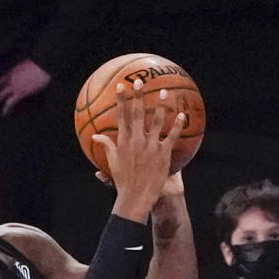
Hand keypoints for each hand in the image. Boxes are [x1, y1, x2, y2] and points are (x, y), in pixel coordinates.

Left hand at [0, 58, 51, 116]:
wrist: (43, 64)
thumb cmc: (40, 64)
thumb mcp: (29, 66)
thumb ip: (24, 71)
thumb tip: (25, 75)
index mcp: (11, 71)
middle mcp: (10, 79)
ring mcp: (14, 85)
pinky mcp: (20, 92)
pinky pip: (10, 102)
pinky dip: (6, 108)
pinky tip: (4, 114)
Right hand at [95, 83, 185, 222]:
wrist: (136, 197)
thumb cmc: (123, 181)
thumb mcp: (112, 162)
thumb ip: (106, 146)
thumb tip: (95, 137)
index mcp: (123, 141)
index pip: (121, 116)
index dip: (121, 100)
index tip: (122, 86)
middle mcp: (136, 140)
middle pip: (137, 113)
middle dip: (138, 96)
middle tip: (140, 81)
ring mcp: (151, 146)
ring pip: (157, 121)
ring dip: (161, 105)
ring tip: (165, 91)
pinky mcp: (163, 154)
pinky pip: (172, 136)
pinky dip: (178, 125)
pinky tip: (182, 115)